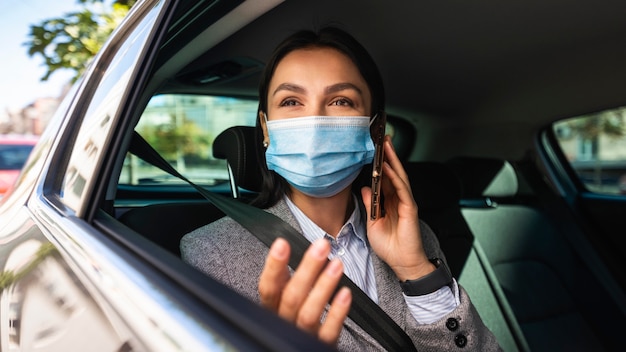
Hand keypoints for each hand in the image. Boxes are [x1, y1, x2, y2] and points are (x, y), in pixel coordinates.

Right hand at [258, 238, 351, 344]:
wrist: (300, 350)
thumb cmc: (293, 319)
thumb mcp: (282, 299)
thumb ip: (282, 279)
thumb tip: (283, 246)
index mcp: (272, 309)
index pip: (268, 288)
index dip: (273, 266)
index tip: (282, 243)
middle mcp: (284, 323)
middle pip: (291, 297)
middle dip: (307, 269)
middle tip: (321, 246)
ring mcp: (302, 336)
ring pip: (309, 314)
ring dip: (323, 286)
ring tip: (336, 264)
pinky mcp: (321, 346)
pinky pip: (328, 332)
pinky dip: (336, 313)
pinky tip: (344, 294)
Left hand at [361, 136, 434, 280]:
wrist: (402, 263)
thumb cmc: (389, 246)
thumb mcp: (372, 222)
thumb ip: (370, 204)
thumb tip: (366, 188)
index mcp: (389, 201)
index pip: (384, 178)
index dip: (378, 163)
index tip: (372, 149)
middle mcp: (398, 199)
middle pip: (393, 172)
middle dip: (387, 155)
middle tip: (381, 138)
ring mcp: (405, 202)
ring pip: (399, 176)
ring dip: (392, 160)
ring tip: (386, 145)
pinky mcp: (409, 208)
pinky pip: (402, 189)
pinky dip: (396, 177)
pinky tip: (390, 168)